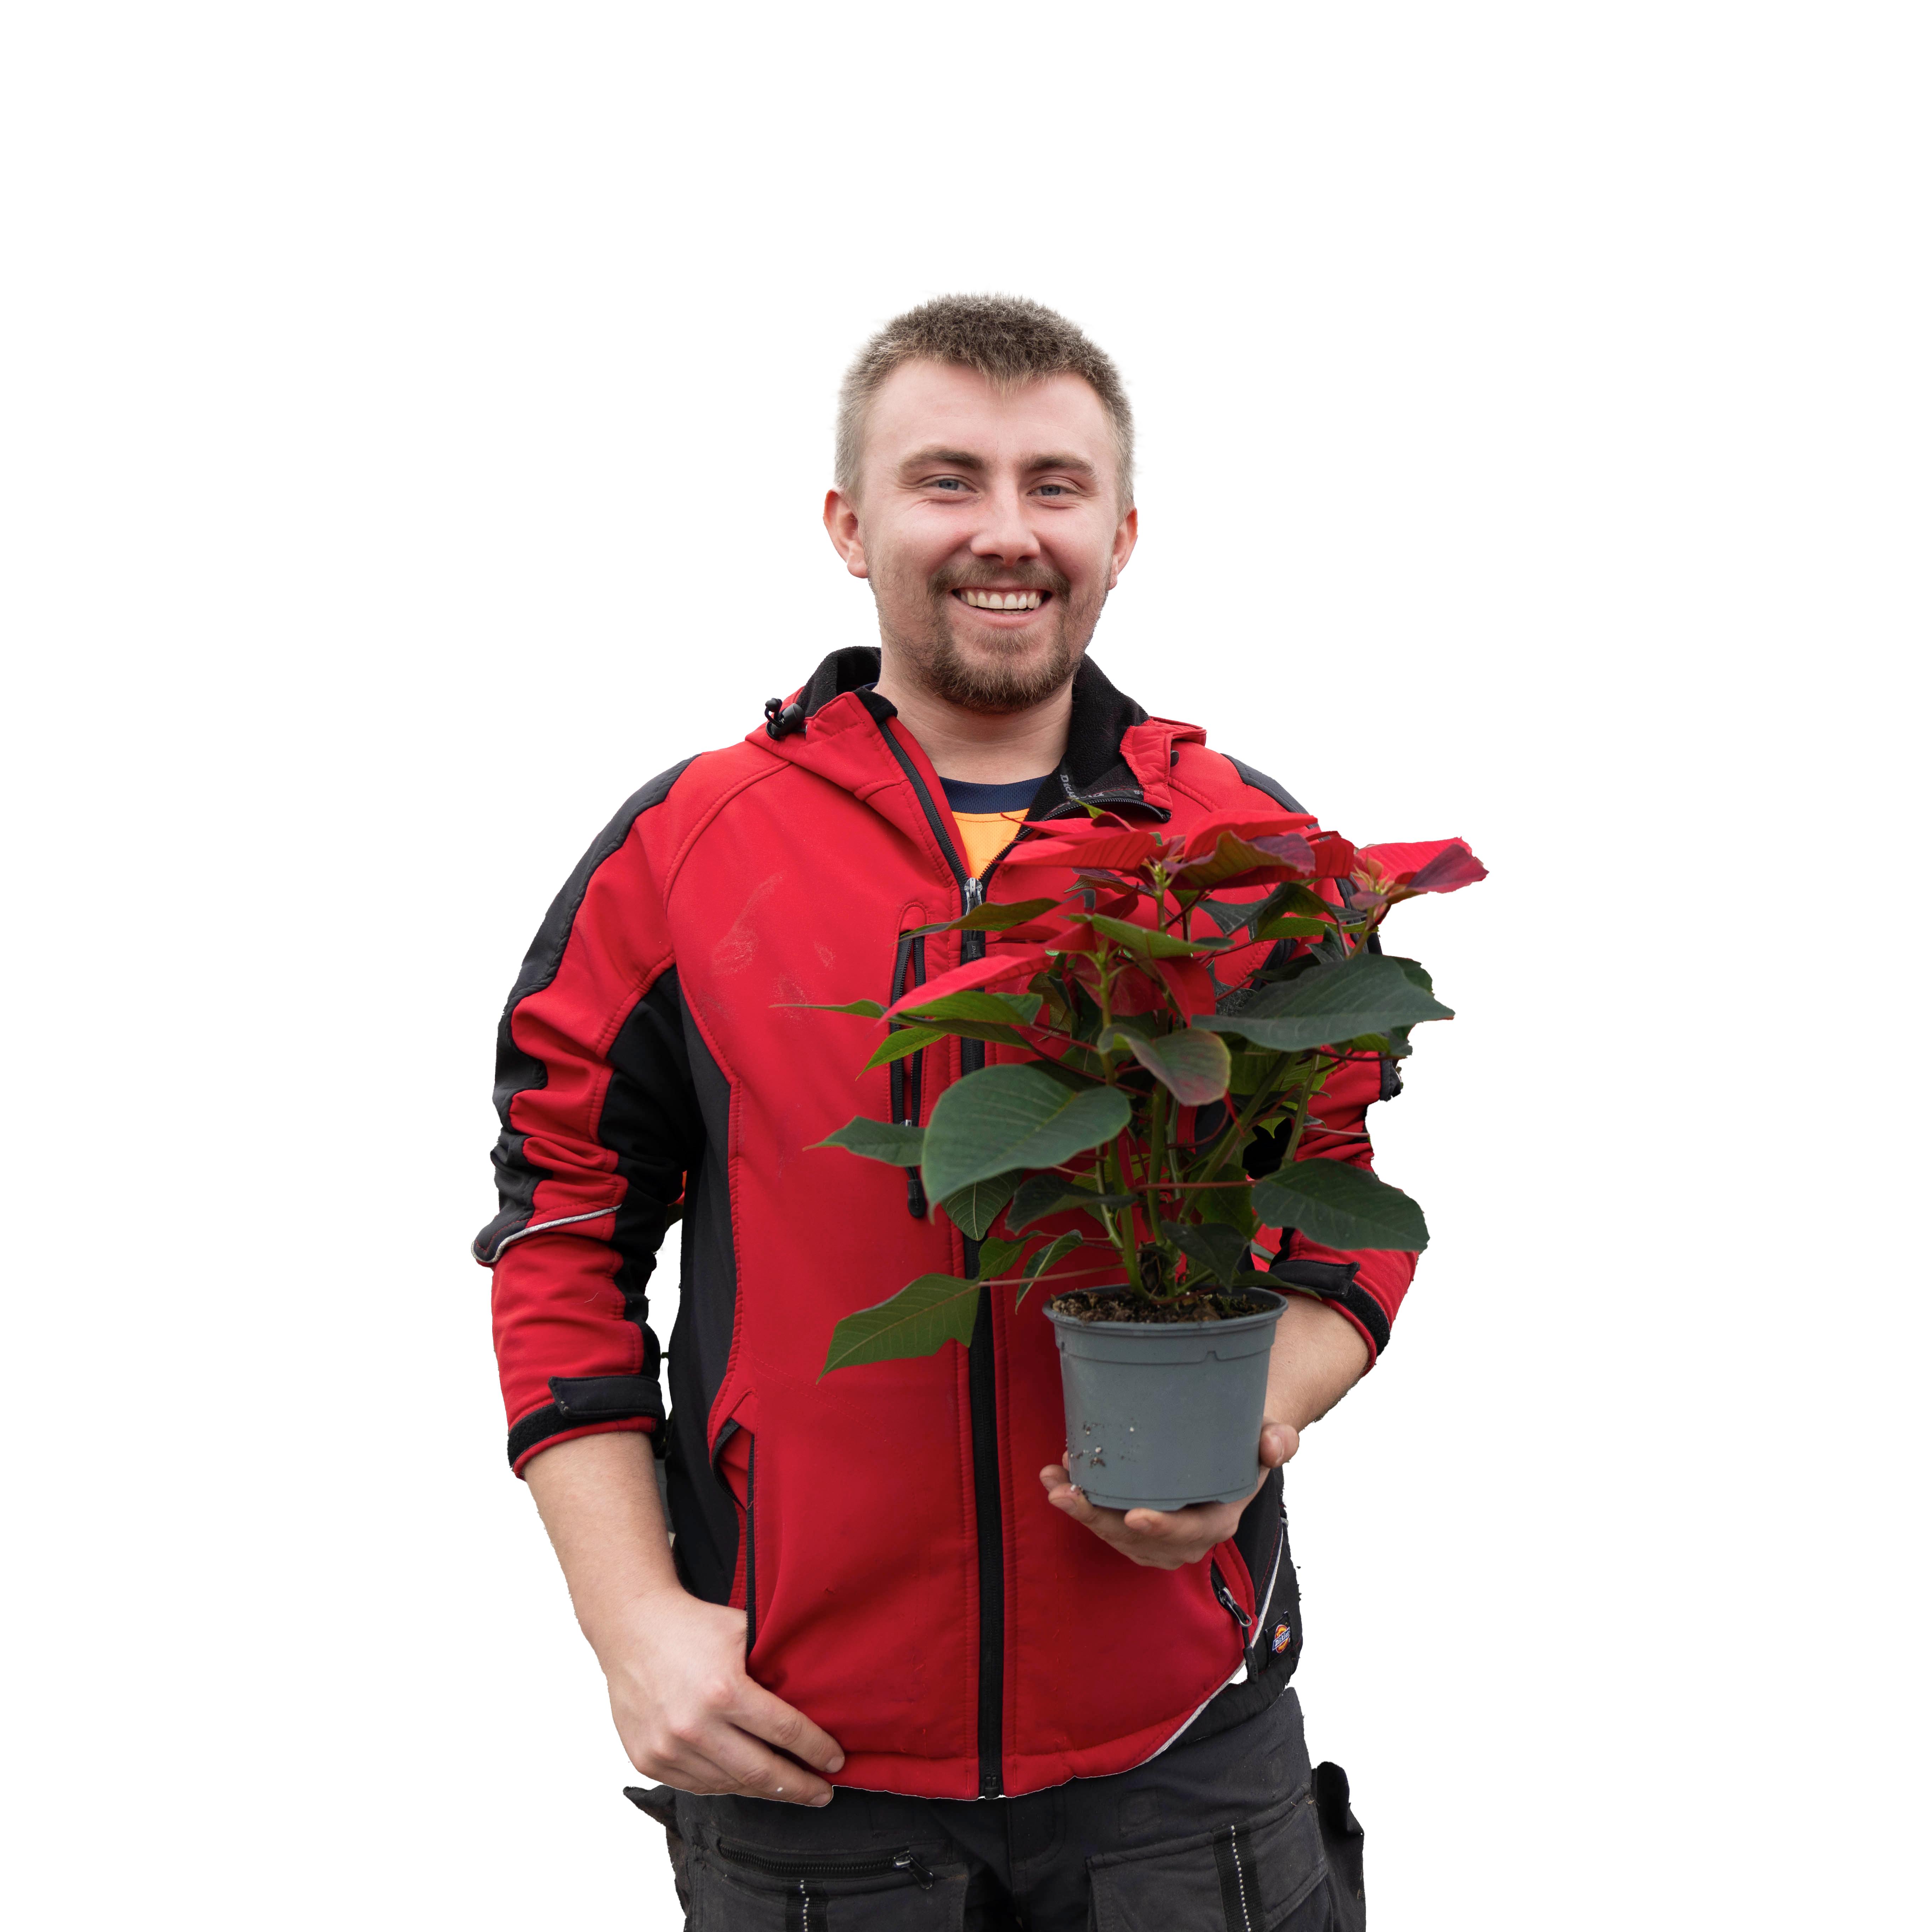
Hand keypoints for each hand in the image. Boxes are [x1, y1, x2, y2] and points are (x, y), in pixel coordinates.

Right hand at [598, 1584, 845, 1804]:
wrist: (630, 1628)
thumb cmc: (692, 1626)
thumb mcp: (742, 1631)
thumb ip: (774, 1662)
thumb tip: (816, 1694)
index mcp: (724, 1691)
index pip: (785, 1733)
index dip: (817, 1751)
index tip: (837, 1761)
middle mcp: (694, 1727)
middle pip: (762, 1773)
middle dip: (801, 1788)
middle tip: (824, 1793)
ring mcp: (668, 1749)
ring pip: (731, 1785)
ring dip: (765, 1790)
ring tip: (789, 1788)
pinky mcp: (649, 1762)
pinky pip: (699, 1786)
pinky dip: (727, 1785)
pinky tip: (746, 1780)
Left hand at [1039, 1419, 1299, 1569]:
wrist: (1230, 1447)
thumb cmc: (1246, 1439)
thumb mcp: (1269, 1435)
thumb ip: (1278, 1440)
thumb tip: (1275, 1444)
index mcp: (1220, 1518)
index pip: (1192, 1530)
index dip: (1163, 1528)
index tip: (1133, 1515)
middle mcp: (1188, 1537)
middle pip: (1140, 1539)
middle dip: (1100, 1519)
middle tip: (1067, 1494)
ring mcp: (1161, 1538)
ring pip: (1116, 1535)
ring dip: (1081, 1512)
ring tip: (1052, 1483)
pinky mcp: (1140, 1529)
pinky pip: (1108, 1526)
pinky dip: (1082, 1506)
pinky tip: (1059, 1480)